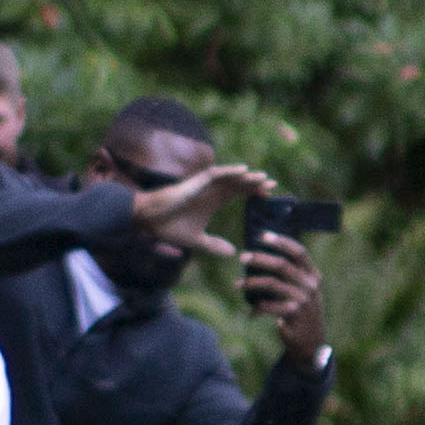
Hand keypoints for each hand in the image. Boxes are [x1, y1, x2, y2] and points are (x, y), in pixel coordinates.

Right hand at [126, 160, 268, 255]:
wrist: (150, 221)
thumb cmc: (170, 227)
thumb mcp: (197, 241)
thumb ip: (214, 245)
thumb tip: (233, 253)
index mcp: (213, 202)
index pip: (238, 194)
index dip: (253, 194)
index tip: (269, 197)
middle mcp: (211, 192)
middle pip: (239, 184)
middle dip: (256, 184)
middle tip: (274, 185)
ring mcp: (204, 186)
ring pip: (230, 178)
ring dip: (247, 177)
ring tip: (264, 178)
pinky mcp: (196, 183)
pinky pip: (216, 174)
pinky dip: (230, 171)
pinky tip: (244, 171)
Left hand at [238, 230, 329, 360]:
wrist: (311, 341)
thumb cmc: (301, 310)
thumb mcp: (303, 290)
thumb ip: (291, 274)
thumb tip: (262, 256)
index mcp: (313, 275)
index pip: (298, 252)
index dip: (281, 242)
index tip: (262, 235)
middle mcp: (310, 285)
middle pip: (282, 265)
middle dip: (260, 259)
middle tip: (242, 257)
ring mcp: (303, 300)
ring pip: (272, 285)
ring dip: (251, 283)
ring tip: (236, 284)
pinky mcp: (293, 315)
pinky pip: (269, 306)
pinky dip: (257, 308)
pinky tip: (250, 312)